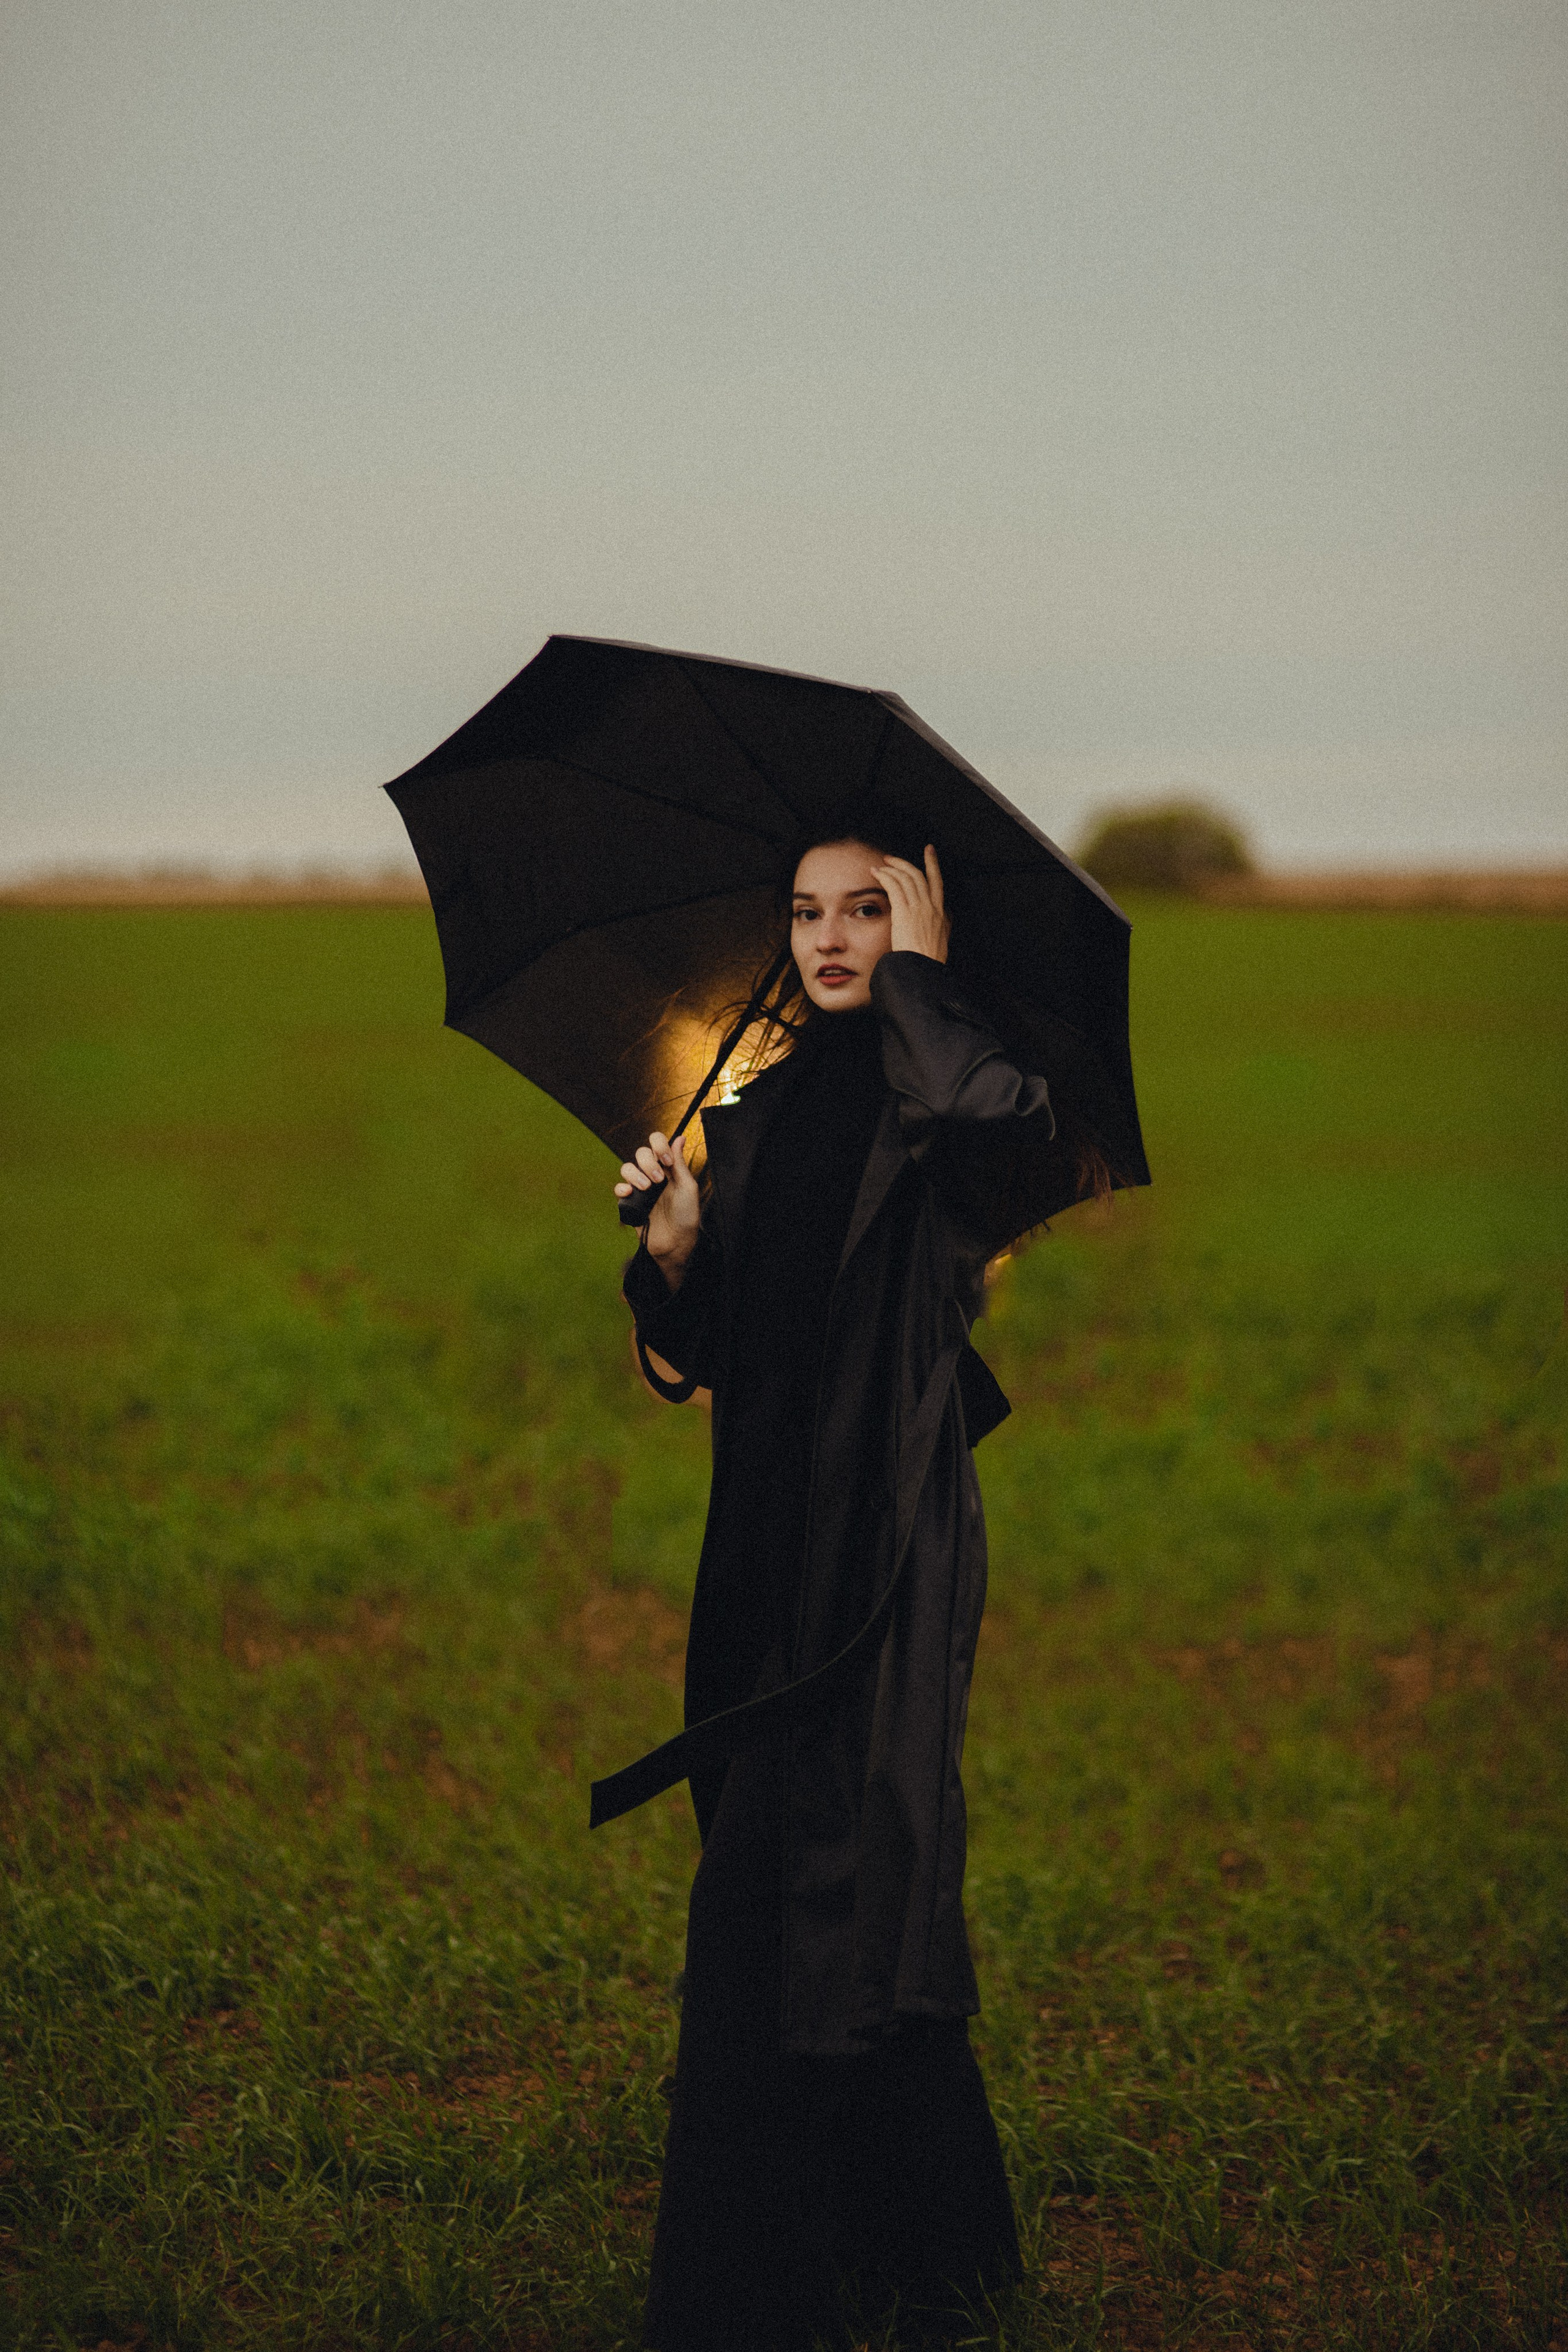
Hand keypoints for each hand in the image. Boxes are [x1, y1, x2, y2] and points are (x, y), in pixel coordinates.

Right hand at [614, 1130, 699, 1285]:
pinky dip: (622, 1187)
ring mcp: (640, 1188)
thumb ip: (680, 1162)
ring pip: (627, 1167)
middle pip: (641, 1152)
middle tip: (660, 1180)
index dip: (659, 1145)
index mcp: (668, 1167)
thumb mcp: (688, 1187)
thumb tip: (679, 1137)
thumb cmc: (686, 1216)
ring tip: (646, 1188)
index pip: (657, 1143)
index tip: (667, 1162)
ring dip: (635, 1174)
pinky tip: (631, 1193)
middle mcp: (653, 1174)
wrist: (675, 1243)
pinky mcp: (630, 1202)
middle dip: (649, 1163)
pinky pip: (619, 1188)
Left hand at [872, 846, 949, 962]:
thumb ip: (944, 925)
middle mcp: (931, 906)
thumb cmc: (929, 960)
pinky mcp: (904, 912)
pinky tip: (877, 873)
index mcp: (941, 913)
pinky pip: (894, 886)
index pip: (937, 882)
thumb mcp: (944, 940)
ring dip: (891, 869)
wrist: (922, 969)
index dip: (932, 864)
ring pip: (905, 878)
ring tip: (880, 865)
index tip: (929, 851)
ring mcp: (918, 908)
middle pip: (918, 875)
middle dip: (904, 863)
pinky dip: (885, 876)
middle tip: (891, 857)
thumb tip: (947, 916)